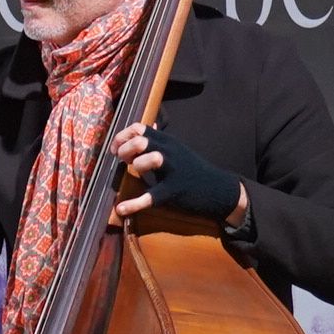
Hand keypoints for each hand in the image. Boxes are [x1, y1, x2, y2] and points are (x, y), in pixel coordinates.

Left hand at [113, 122, 247, 226]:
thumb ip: (160, 139)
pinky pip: (152, 196)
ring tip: (134, 173)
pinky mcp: (175, 191)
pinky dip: (133, 204)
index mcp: (166, 142)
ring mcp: (173, 170)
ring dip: (136, 165)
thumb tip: (150, 124)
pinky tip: (121, 209)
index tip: (116, 150)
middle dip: (125, 150)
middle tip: (125, 161)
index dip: (122, 137)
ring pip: (150, 159)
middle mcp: (169, 151)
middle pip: (141, 140)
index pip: (138, 128)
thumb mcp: (177, 149)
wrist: (217, 188)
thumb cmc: (192, 170)